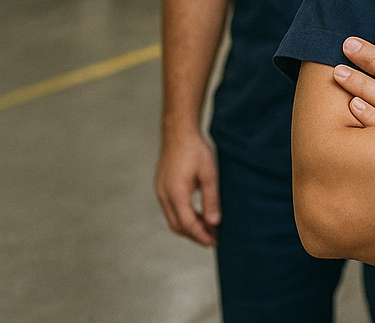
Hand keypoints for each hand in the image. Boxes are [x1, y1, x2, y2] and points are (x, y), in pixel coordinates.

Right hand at [155, 127, 220, 245]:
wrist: (179, 132)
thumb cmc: (195, 149)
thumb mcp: (209, 174)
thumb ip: (211, 200)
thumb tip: (214, 222)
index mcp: (176, 193)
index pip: (187, 224)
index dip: (201, 236)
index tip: (214, 242)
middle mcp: (164, 195)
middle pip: (177, 226)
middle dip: (195, 235)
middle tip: (213, 238)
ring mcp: (160, 192)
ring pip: (173, 219)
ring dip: (189, 227)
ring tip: (208, 227)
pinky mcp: (162, 188)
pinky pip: (170, 210)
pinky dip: (183, 217)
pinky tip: (197, 214)